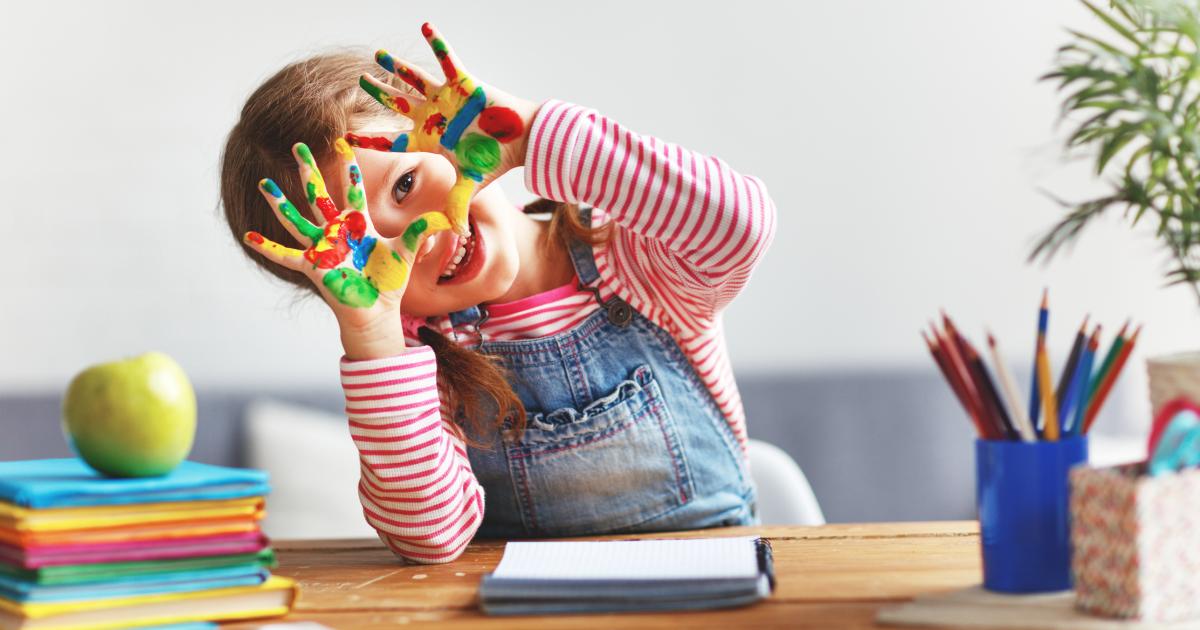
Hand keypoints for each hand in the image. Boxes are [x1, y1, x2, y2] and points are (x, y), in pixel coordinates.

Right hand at [243, 138, 450, 353]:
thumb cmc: (388, 282)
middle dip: (309, 170)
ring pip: (297, 219)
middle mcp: (337, 233)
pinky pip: (286, 255)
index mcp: (359, 226)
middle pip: (320, 195)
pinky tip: (248, 236)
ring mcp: (323, 248)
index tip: (343, 144)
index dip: (349, 169)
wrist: (377, 312)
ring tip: (263, 184)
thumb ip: (422, 232)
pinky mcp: (313, 266)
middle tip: (298, 146)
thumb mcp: (407, 252)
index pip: (353, 190)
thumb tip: (447, 219)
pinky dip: (267, 246)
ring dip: (280, 202)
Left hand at [353, 22, 538, 236]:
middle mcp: (433, 115)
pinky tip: (425, 25)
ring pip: (414, 79)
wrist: (521, 140)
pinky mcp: (463, 81)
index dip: (370, 139)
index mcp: (430, 138)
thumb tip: (456, 236)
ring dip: (396, 66)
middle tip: (360, 82)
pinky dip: (437, 42)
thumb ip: (458, 205)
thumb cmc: (496, 160)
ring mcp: (446, 97)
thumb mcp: (472, 184)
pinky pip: (447, 58)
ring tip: (378, 55)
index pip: (393, 140)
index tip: (345, 138)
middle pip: (397, 103)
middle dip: (378, 93)